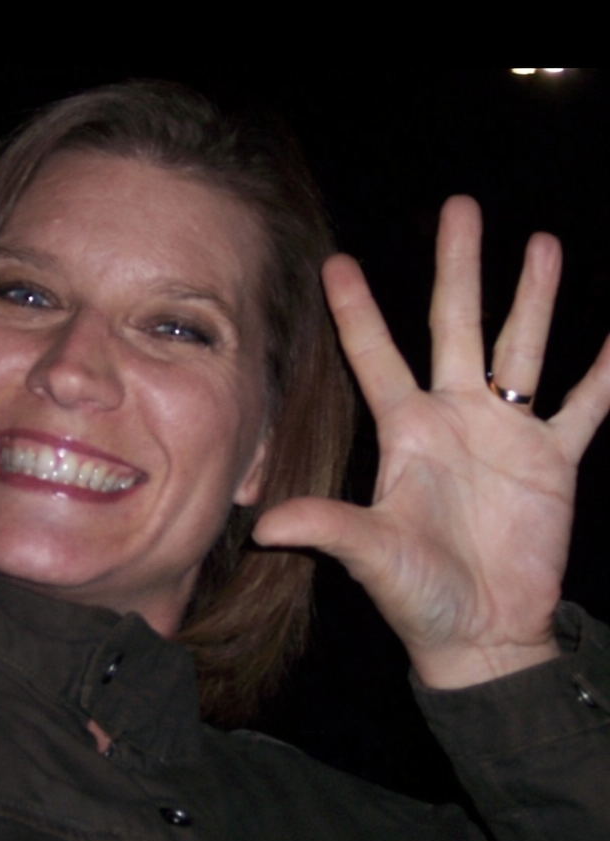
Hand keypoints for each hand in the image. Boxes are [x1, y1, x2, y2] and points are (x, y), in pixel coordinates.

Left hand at [253, 197, 609, 688]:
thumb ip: (329, 528)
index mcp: (407, 432)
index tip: (335, 260)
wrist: (482, 634)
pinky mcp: (554, 460)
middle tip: (459, 207)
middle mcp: (454, 418)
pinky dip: (606, 373)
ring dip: (533, 299)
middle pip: (456, 326)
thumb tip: (265, 525)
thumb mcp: (371, 555)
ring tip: (541, 242)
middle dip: (458, 268)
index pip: (376, 356)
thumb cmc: (418, 596)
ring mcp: (507, 434)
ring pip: (522, 349)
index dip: (357, 311)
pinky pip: (587, 406)